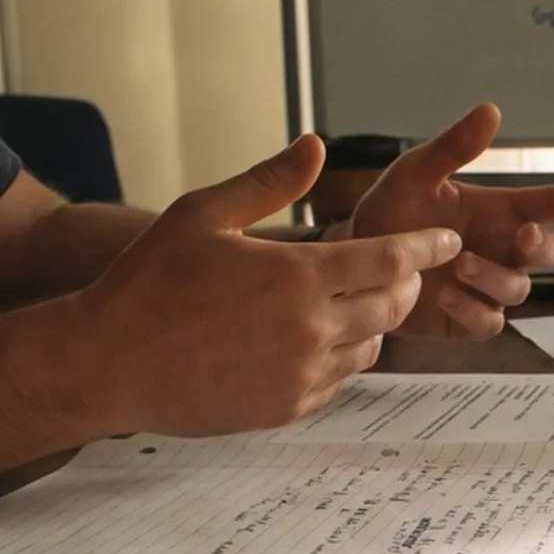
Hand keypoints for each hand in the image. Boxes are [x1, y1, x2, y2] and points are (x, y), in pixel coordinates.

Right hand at [72, 136, 460, 434]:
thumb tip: (316, 146)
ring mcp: (302, 374)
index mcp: (295, 275)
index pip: (391, 259)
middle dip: (406, 285)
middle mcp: (309, 328)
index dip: (425, 248)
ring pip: (372, 345)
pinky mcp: (289, 407)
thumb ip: (269, 181)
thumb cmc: (149, 282)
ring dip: (373, 322)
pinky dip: (342, 357)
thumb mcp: (203, 214)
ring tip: (351, 303)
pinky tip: (316, 340)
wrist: (108, 362)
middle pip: (394, 305)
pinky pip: (340, 380)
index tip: (444, 241)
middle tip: (401, 271)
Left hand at [350, 103, 553, 338]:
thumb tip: (491, 111)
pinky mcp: (465, 321)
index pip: (547, 205)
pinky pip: (489, 322)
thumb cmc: (389, 213)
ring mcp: (485, 288)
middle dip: (543, 246)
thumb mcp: (415, 173)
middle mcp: (499, 250)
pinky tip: (447, 296)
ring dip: (495, 277)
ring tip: (459, 265)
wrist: (353, 264)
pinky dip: (474, 311)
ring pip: (517, 290)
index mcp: (497, 211)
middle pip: (546, 254)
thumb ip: (453, 147)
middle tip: (525, 235)